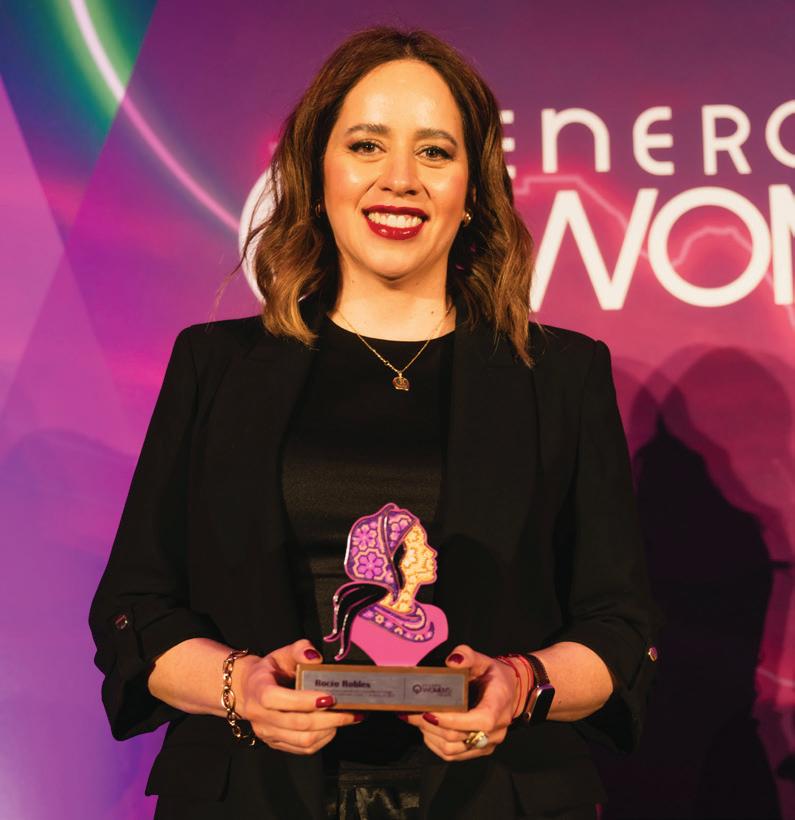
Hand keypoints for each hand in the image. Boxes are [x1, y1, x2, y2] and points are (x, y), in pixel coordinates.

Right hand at [236, 638, 363, 754]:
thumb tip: (316, 658)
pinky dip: (323, 740)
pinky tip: (334, 728)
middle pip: (296, 723)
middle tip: (351, 711)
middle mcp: (260, 716)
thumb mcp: (283, 653)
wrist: (249, 690)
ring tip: (347, 720)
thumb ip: (300, 649)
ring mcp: (268, 733)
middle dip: (328, 718)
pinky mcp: (276, 744)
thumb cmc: (271, 669)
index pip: (276, 699)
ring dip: (329, 731)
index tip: (329, 697)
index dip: (303, 700)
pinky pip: (302, 749)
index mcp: (259, 690)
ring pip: (302, 740)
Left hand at [399, 644, 518, 760]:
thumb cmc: (493, 675)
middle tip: (411, 711)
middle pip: (459, 737)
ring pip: (453, 749)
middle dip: (431, 725)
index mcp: (498, 706)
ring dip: (430, 736)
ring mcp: (487, 744)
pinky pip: (453, 755)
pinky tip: (425, 729)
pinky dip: (435, 745)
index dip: (452, 720)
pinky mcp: (479, 750)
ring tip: (414, 719)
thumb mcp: (483, 660)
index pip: (478, 721)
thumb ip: (467, 656)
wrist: (508, 692)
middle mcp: (496, 730)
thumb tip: (452, 661)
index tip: (429, 712)